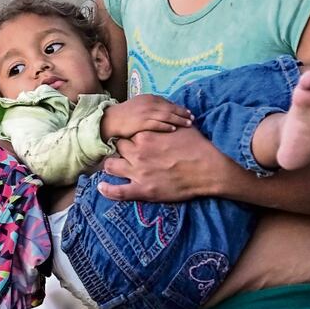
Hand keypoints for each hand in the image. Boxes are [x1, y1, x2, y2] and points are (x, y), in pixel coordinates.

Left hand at [97, 126, 236, 201]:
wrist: (208, 169)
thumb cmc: (198, 146)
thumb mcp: (181, 127)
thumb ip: (167, 123)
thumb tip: (167, 116)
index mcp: (145, 136)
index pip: (127, 133)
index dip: (129, 136)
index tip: (131, 139)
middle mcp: (137, 152)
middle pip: (117, 148)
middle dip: (119, 149)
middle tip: (124, 152)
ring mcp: (138, 172)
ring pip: (111, 166)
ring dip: (110, 165)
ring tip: (111, 167)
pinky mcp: (143, 190)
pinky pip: (118, 192)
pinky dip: (108, 190)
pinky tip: (102, 187)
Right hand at [100, 95, 192, 140]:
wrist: (110, 120)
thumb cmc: (125, 115)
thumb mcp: (139, 106)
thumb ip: (151, 107)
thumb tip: (165, 110)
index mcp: (149, 98)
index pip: (168, 102)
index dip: (178, 108)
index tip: (187, 112)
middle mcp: (149, 103)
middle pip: (170, 108)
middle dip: (183, 113)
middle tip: (192, 117)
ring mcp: (146, 113)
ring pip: (167, 116)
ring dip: (179, 119)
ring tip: (188, 123)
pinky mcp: (142, 122)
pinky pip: (157, 124)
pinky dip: (167, 126)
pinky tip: (174, 129)